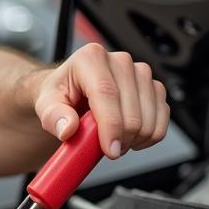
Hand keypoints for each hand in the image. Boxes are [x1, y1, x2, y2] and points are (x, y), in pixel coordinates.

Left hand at [32, 43, 169, 158]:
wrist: (72, 91)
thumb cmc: (60, 94)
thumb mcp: (45, 104)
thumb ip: (53, 116)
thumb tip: (67, 128)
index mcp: (91, 58)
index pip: (106, 93)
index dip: (111, 126)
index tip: (110, 150)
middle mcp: (119, 61)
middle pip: (131, 110)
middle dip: (121, 138)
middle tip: (104, 147)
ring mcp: (140, 73)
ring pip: (150, 116)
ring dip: (135, 138)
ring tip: (114, 140)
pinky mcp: (154, 87)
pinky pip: (162, 118)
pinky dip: (150, 135)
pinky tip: (131, 138)